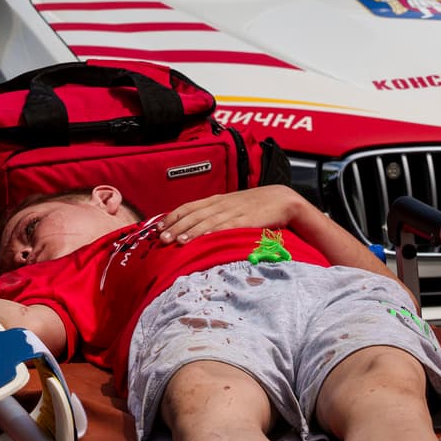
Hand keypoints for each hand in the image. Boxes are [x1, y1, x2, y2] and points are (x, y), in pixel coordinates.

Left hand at [157, 185, 306, 243]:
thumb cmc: (255, 206)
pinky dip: (213, 232)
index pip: (188, 207)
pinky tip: (203, 239)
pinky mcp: (246, 220)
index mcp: (215, 200)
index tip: (158, 227)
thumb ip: (213, 214)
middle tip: (161, 238)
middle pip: (193, 215)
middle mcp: (221, 204)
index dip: (172, 217)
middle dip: (176, 227)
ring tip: (176, 241)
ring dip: (190, 231)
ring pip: (207, 221)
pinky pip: (226, 226)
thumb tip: (193, 228)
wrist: (282, 199)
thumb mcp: (231, 207)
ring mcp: (233, 211)